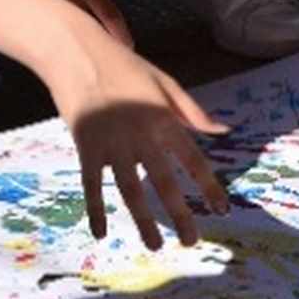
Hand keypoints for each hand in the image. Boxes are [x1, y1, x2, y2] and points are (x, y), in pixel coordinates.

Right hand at [43, 28, 230, 250]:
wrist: (75, 53)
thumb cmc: (124, 66)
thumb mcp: (165, 82)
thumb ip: (192, 111)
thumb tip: (223, 129)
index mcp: (164, 120)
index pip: (193, 161)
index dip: (209, 187)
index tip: (222, 210)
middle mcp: (141, 137)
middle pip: (163, 182)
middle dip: (180, 214)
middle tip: (192, 242)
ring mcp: (111, 144)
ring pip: (130, 190)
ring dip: (142, 220)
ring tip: (155, 245)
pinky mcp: (85, 146)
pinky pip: (91, 184)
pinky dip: (95, 209)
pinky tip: (101, 233)